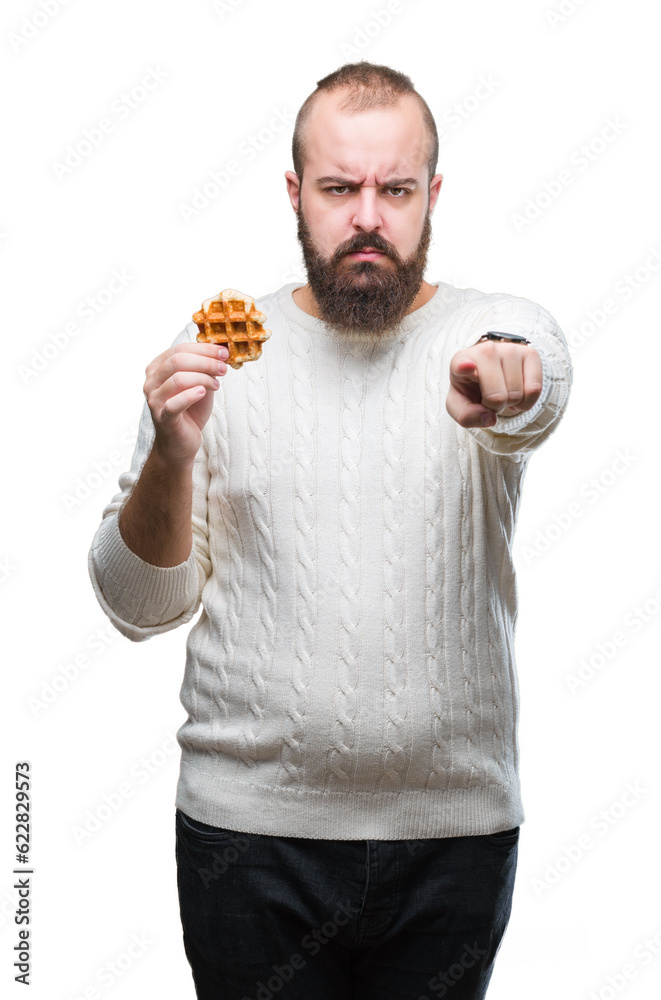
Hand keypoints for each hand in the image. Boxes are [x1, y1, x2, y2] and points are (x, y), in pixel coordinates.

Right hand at [143, 342, 229, 465]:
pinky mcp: (162, 417)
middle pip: (177, 361)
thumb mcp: (200, 385)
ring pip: (177, 379)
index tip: (224, 352)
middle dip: (205, 361)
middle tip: (223, 368)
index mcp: (157, 369)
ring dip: (203, 378)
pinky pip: (174, 403)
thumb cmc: (190, 412)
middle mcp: (151, 382)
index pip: (179, 350)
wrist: (181, 443)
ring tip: (217, 384)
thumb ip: (205, 370)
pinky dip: (191, 395)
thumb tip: (221, 353)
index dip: (204, 349)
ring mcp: (154, 400)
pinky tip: (204, 392)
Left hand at [446, 340, 542, 428]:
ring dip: (511, 404)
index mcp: (459, 362)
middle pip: (496, 397)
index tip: (464, 367)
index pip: (460, 364)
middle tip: (490, 399)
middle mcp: (485, 350)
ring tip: (503, 392)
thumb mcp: (461, 405)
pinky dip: (527, 402)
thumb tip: (489, 418)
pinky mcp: (530, 353)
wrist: (491, 373)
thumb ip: (466, 416)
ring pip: (516, 394)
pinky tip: (518, 392)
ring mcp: (509, 349)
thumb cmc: (472, 389)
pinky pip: (534, 390)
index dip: (463, 367)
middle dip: (495, 407)